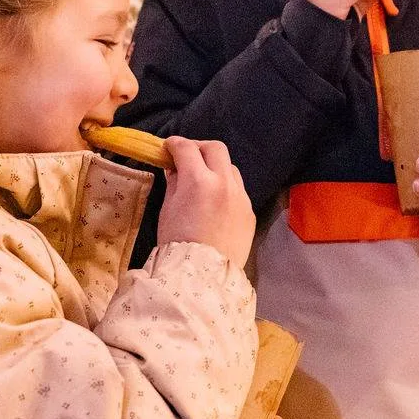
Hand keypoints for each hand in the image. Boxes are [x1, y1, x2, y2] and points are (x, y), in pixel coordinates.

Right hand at [156, 137, 254, 270]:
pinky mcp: (250, 212)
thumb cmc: (178, 243)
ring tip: (203, 180)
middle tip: (187, 156)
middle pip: (216, 148)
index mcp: (199, 180)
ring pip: (231, 168)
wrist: (203, 274)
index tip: (168, 148)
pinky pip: (239, 191)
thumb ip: (174, 183)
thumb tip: (175, 168)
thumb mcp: (168, 209)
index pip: (187, 148)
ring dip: (216, 168)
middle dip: (199, 148)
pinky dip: (226, 189)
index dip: (175, 144)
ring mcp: (241, 197)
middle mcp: (224, 183)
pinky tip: (215, 202)